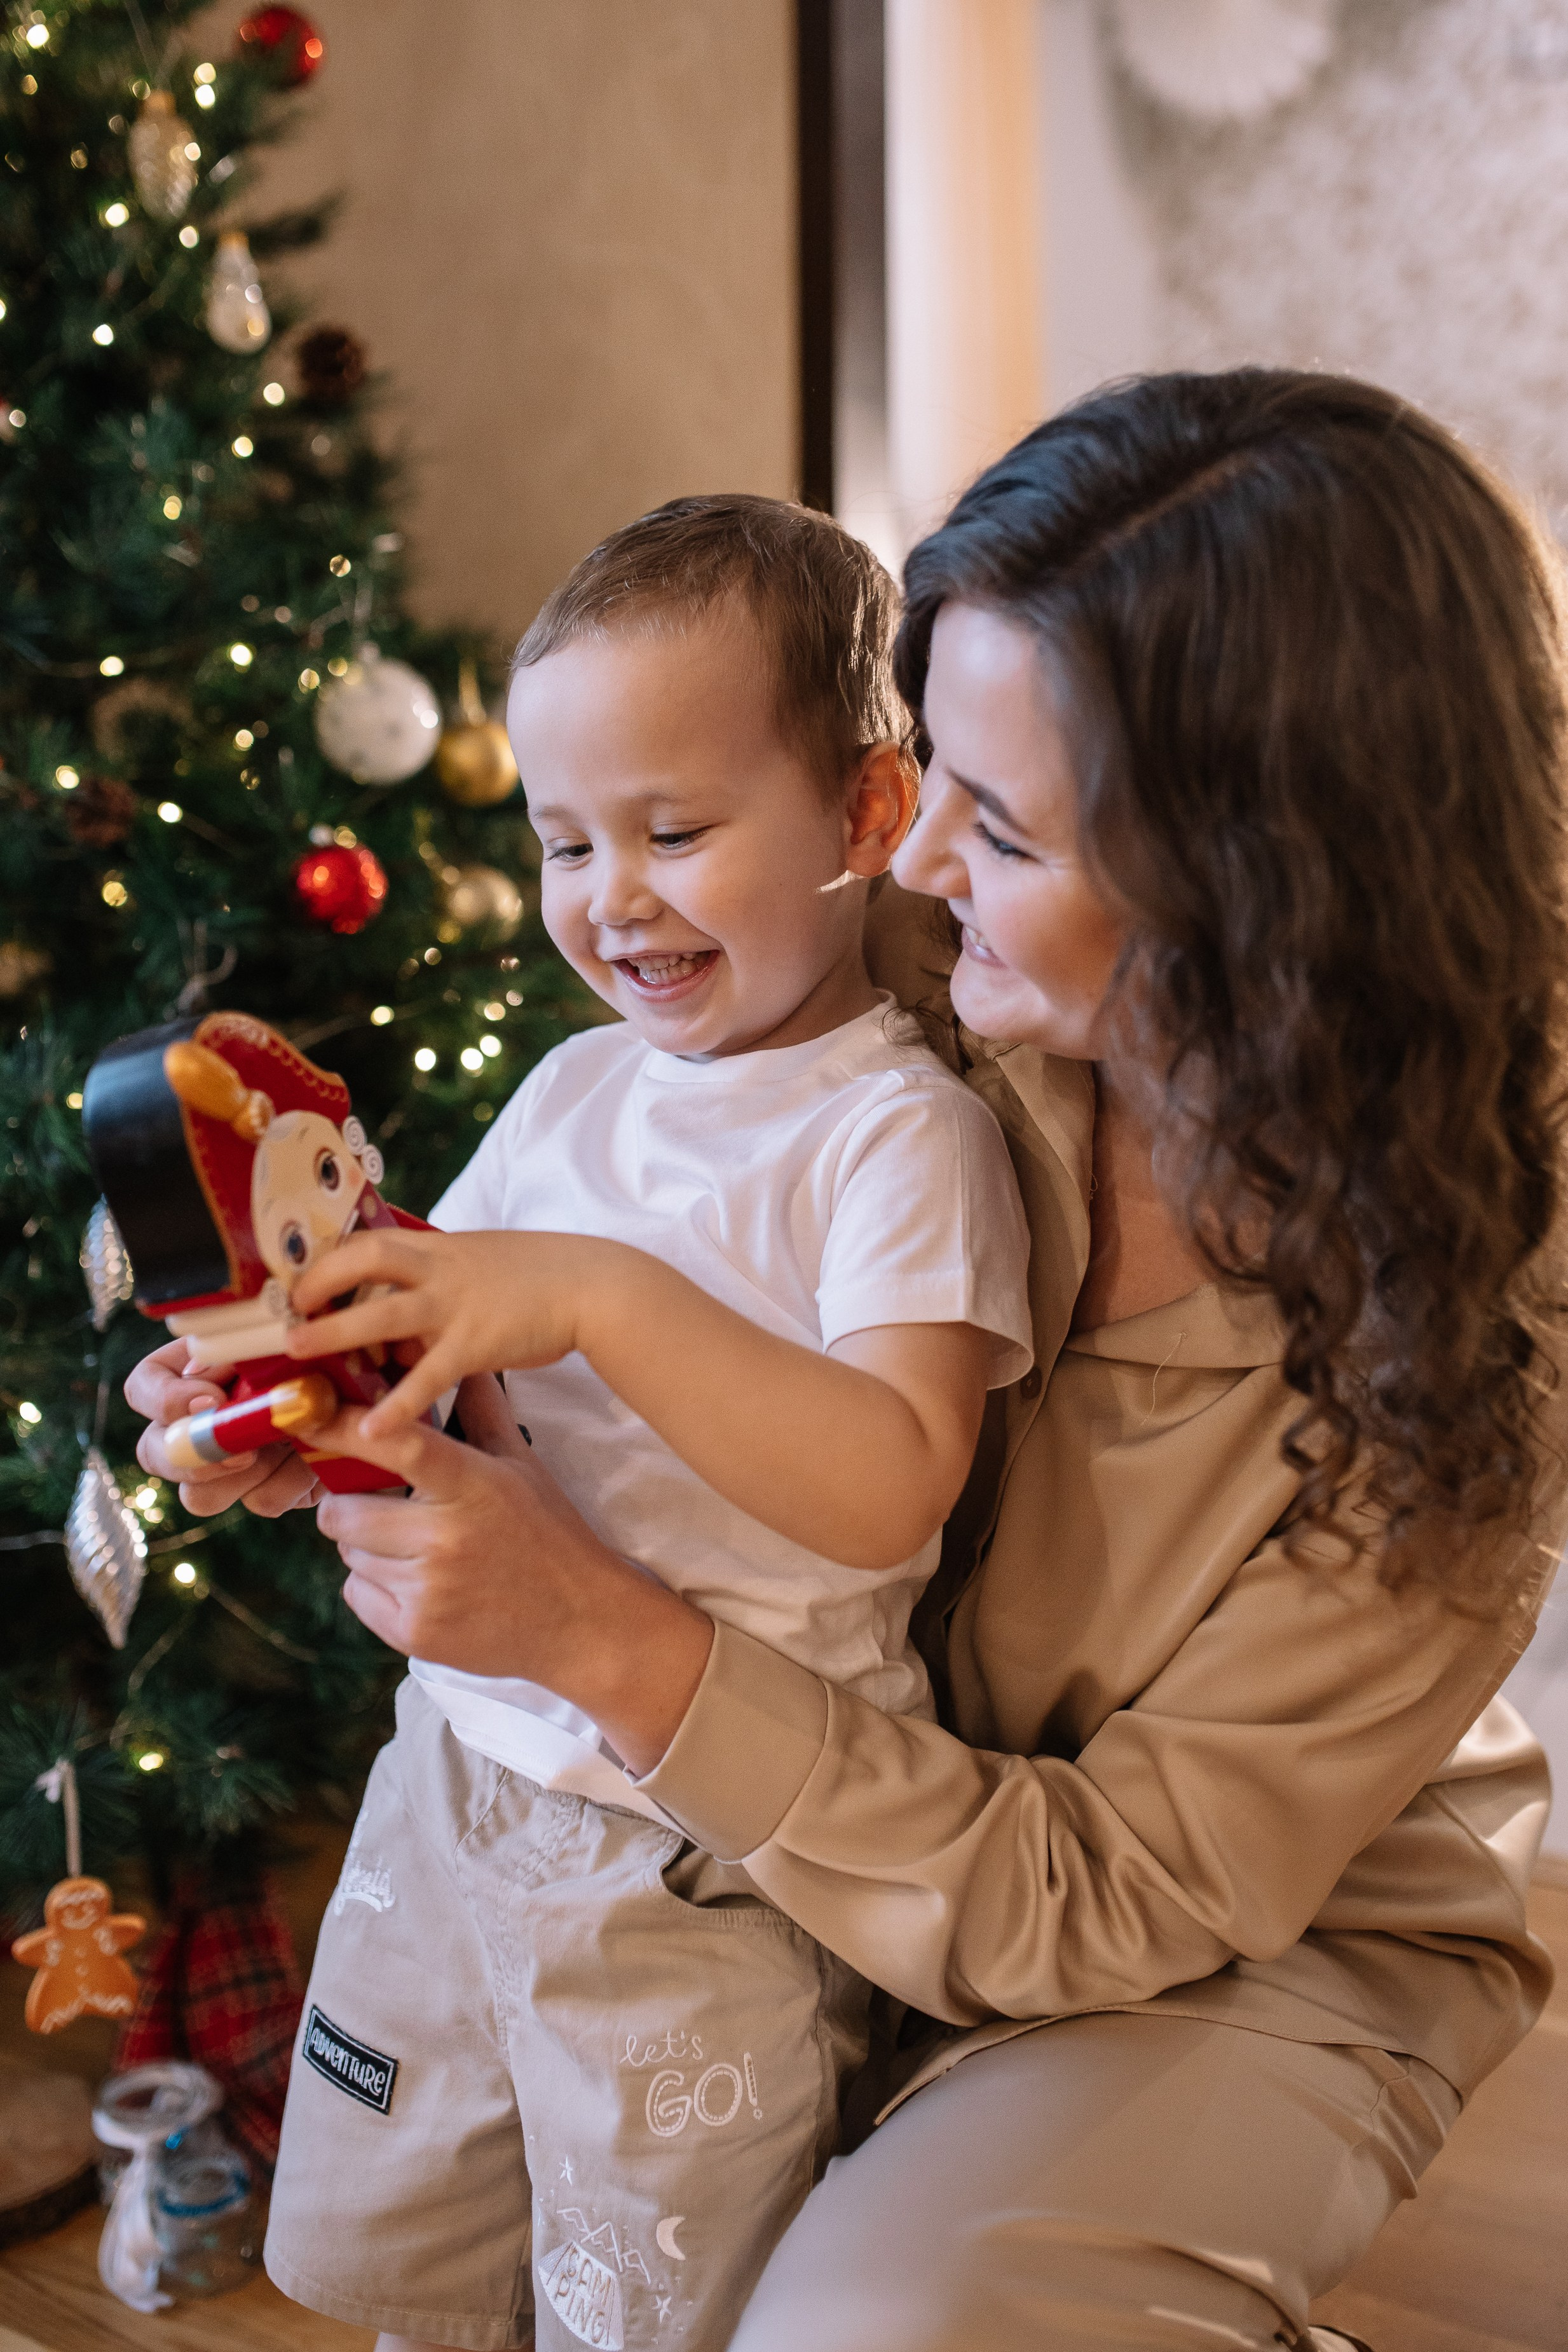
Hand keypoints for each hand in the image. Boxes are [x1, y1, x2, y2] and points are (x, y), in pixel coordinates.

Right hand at [125, 1337, 322, 1517]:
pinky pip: (263, 1500)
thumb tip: (200, 1373)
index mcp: (190, 1373)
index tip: (211, 1400)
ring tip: (291, 1443)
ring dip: (247, 1474)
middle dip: (195, 1457)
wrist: (372, 1389)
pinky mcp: (267, 1490)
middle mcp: (197, 1423)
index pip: (143, 1388)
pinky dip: (294, 1480)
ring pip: (200, 1496)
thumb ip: (239, 1353)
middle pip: (154, 1454)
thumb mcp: (282, 1340)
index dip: (164, 1400)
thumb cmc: (321, 1347)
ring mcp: (227, 1465)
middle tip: (242, 1453)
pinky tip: (317, 1458)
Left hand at [283, 1227, 614, 1432]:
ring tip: (297, 1353)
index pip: (365, 1240)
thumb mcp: (480, 1259)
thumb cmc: (539, 1275)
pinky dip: (399, 1404)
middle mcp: (437, 1269)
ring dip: (333, 1333)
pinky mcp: (476, 1343)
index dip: (323, 1257)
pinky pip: (428, 1376)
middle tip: (280, 1312)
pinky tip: (373, 1430)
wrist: (595, 1286)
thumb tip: (399, 1294)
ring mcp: (455, 1305)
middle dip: (315, 1286)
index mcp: (435, 1248)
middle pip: (360, 1263)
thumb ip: (437, 1274)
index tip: (290, 1278)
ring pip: (380, 1316)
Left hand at [311, 1374, 713, 1773]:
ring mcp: (429, 1589)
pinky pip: (356, 1595)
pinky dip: (375, 1589)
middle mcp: (446, 1537)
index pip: (398, 1446)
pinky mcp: (415, 1632)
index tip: (307, 1416)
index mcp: (473, 1486)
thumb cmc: (549, 1535)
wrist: (580, 1620)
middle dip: (351, 1508)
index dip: (344, 1429)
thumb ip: (484, 1412)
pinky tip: (419, 1585)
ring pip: (349, 1555)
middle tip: (385, 1509)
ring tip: (416, 1551)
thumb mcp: (521, 1466)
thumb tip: (464, 1362)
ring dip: (369, 1550)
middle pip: (344, 1513)